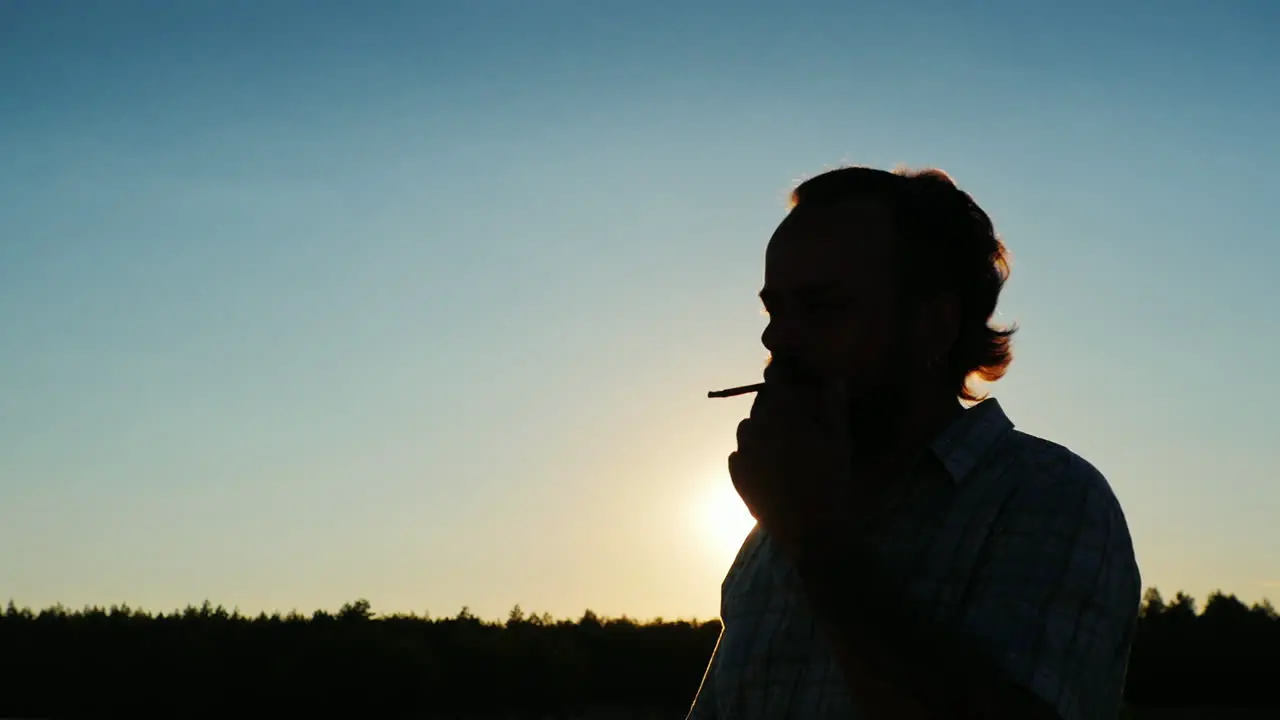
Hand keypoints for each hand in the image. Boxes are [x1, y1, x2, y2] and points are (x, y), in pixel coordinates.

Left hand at [728, 379, 854, 557]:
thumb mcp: (838, 441)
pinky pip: (739, 454)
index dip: (780, 375)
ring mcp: (742, 452)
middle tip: (792, 416)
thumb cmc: (828, 480)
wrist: (807, 528)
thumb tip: (835, 378)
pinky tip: (767, 465)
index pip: (774, 381)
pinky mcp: (735, 475)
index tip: (787, 374)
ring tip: (779, 443)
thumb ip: (834, 407)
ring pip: (747, 428)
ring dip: (760, 429)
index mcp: (780, 415)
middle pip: (760, 405)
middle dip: (774, 406)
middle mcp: (755, 428)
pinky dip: (750, 454)